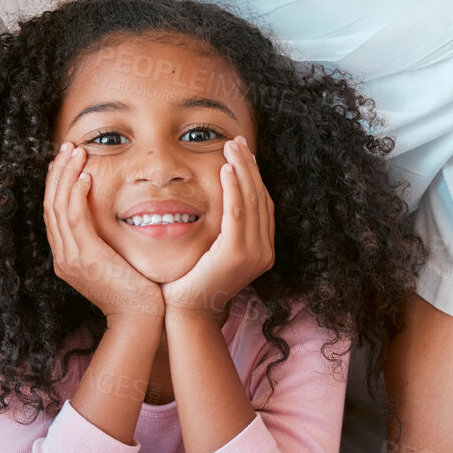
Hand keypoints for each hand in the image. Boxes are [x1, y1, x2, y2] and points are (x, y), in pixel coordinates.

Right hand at [43, 143, 165, 320]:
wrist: (139, 318)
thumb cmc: (135, 291)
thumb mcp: (113, 261)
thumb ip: (104, 239)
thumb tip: (110, 215)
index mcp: (66, 257)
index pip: (54, 213)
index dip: (57, 184)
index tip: (66, 161)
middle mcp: (62, 257)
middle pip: (50, 205)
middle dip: (58, 173)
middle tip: (67, 148)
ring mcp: (70, 258)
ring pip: (58, 207)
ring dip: (67, 175)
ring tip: (76, 152)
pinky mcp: (85, 257)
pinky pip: (75, 218)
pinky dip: (77, 194)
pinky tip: (86, 176)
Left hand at [160, 137, 274, 321]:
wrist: (187, 311)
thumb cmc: (193, 282)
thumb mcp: (213, 251)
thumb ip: (223, 229)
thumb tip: (218, 200)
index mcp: (262, 250)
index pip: (262, 204)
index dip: (254, 176)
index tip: (243, 153)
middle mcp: (264, 251)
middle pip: (260, 197)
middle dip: (249, 166)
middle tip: (238, 141)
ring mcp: (254, 253)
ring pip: (251, 200)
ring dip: (241, 170)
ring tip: (231, 148)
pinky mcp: (237, 253)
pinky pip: (237, 212)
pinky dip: (233, 188)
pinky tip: (225, 170)